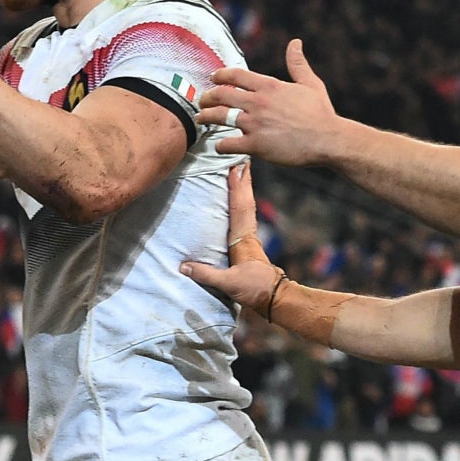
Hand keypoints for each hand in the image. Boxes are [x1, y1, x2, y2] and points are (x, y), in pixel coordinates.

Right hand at [179, 165, 284, 314]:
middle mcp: (248, 236)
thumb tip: (183, 266)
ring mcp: (250, 241)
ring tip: (241, 174)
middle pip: (246, 203)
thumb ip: (206, 274)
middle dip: (243, 182)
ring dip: (244, 191)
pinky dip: (242, 206)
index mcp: (243, 239)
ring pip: (247, 210)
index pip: (239, 208)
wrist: (275, 299)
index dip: (236, 188)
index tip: (235, 168)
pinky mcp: (249, 249)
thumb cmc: (255, 290)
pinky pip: (245, 220)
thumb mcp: (229, 283)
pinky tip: (238, 204)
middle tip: (242, 160)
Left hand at [196, 39, 343, 166]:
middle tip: (202, 101)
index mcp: (269, 86)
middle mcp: (258, 102)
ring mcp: (255, 124)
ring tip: (201, 119)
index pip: (235, 75)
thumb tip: (295, 43)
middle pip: (222, 95)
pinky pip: (228, 144)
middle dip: (207, 97)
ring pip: (220, 117)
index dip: (220, 75)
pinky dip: (220, 145)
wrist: (328, 139)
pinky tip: (219, 145)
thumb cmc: (320, 113)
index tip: (213, 78)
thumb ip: (297, 64)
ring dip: (206, 117)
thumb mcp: (310, 83)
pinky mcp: (256, 145)